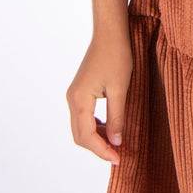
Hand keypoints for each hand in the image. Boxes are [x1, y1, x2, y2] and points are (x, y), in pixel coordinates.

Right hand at [66, 31, 132, 164]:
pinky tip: (110, 128)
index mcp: (79, 100)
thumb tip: (116, 143)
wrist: (110, 33)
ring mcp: (74, 95)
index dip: (102, 151)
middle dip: (97, 148)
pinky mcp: (79, 91)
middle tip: (118, 156)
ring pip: (80, 127)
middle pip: (79, 136)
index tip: (118, 159)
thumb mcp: (119, 89)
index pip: (87, 136)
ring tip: (116, 144)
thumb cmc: (117, 57)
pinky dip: (95, 127)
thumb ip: (117, 118)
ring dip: (96, 139)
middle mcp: (72, 99)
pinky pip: (83, 117)